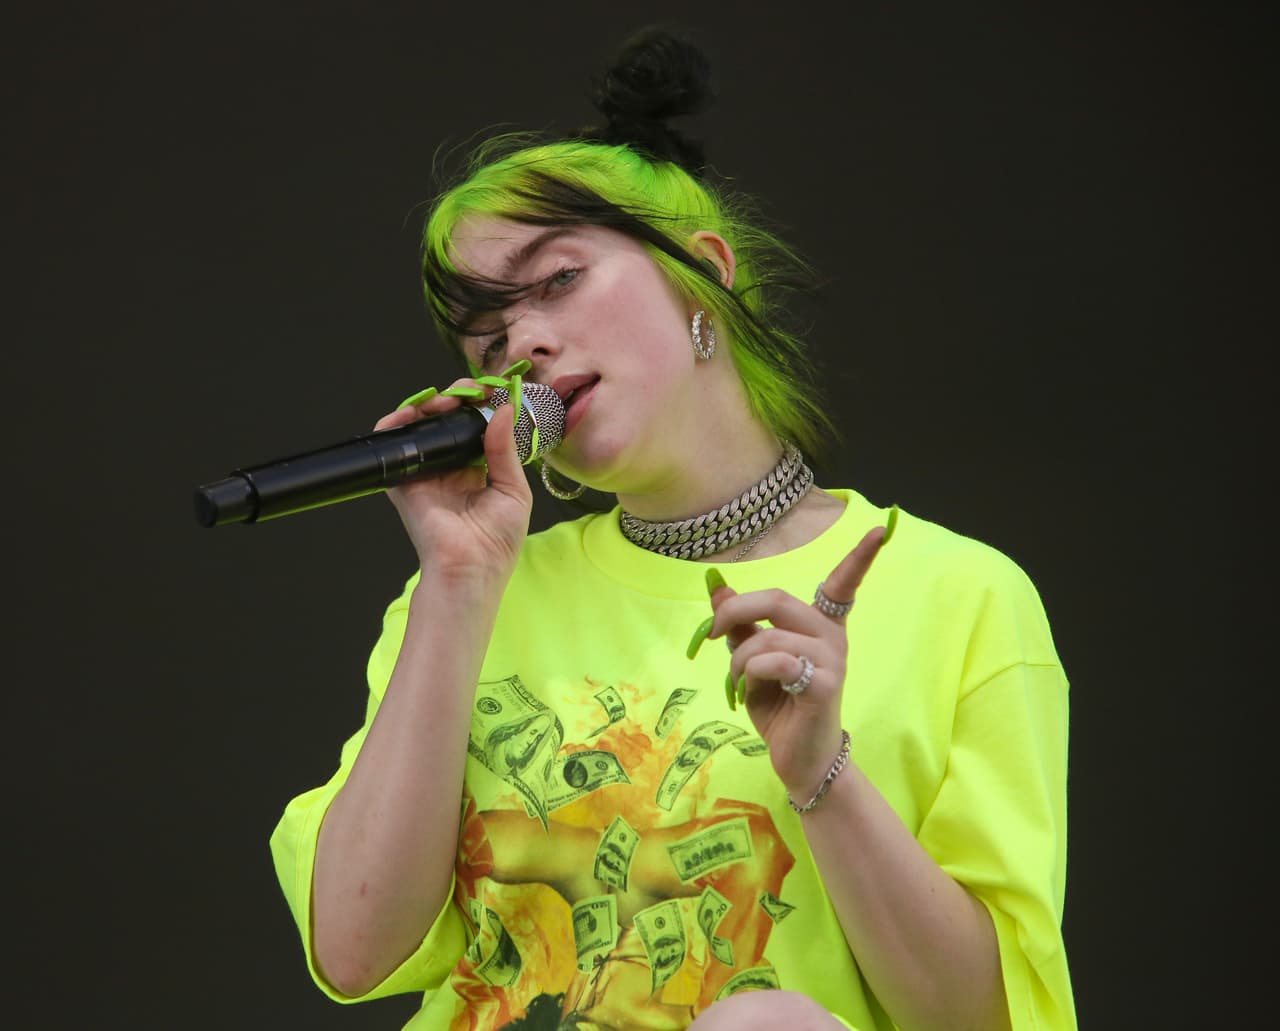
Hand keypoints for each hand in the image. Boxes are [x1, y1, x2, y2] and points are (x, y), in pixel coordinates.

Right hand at [375, 377, 532, 582]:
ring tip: (445, 400)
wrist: (472, 568)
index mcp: (478, 469)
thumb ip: (505, 449)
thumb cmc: (498, 540)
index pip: (475, 426)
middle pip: (447, 421)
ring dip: (430, 405)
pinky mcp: (404, 481)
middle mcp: (450, 467)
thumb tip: (504, 410)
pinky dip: (397, 423)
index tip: (490, 390)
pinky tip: (413, 412)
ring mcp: (425, 472)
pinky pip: (394, 446)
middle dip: (457, 399)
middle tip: (468, 392)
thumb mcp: (514, 489)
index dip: (480, 405)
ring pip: (421, 426)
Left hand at [706, 525, 887, 798]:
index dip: (861, 556)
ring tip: (737, 681)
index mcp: (819, 626)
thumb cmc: (780, 708)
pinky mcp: (825, 684)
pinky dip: (752, 673)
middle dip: (737, 609)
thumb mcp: (753, 661)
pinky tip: (749, 691)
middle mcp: (831, 636)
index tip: (880, 527)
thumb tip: (716, 587)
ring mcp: (832, 660)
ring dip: (738, 660)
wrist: (799, 759)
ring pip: (768, 638)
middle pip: (778, 599)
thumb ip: (742, 625)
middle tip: (713, 630)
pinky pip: (778, 662)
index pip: (843, 583)